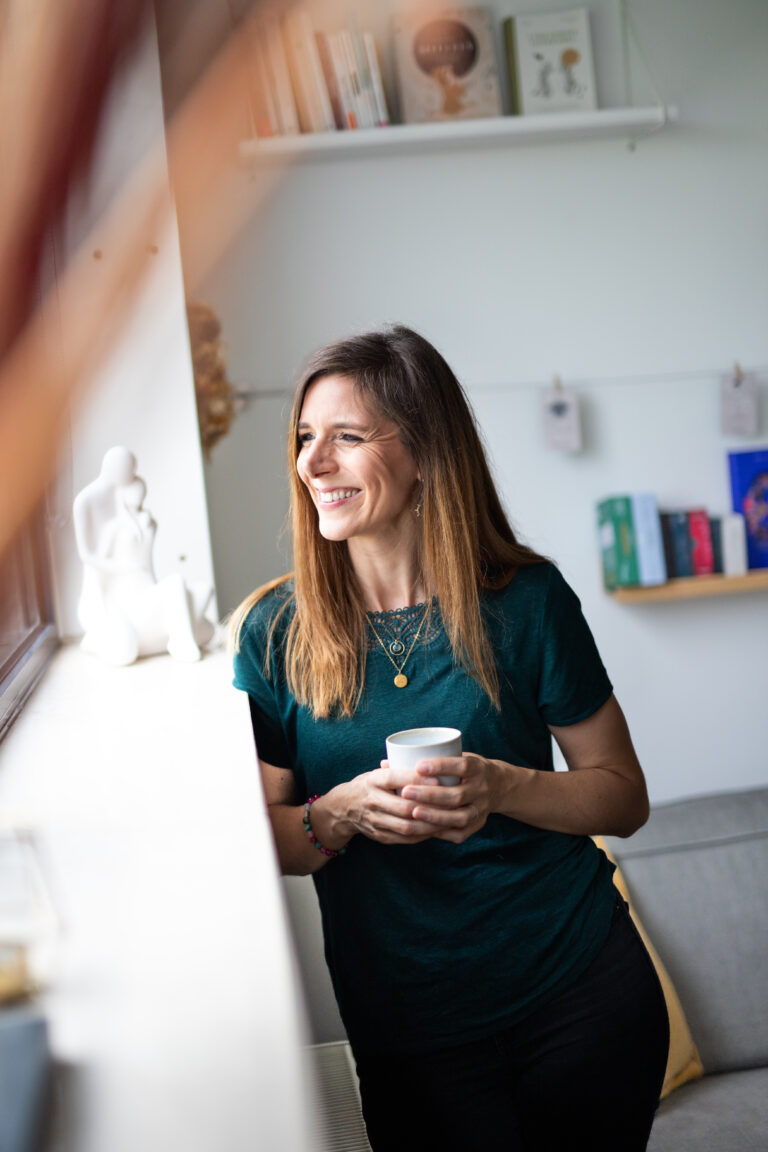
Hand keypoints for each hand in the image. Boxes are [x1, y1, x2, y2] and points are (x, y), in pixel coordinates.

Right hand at [331, 763, 443, 845]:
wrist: (343, 808)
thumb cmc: (370, 785)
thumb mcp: (378, 772)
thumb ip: (400, 769)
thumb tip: (432, 762)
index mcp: (373, 780)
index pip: (395, 779)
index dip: (417, 780)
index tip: (439, 780)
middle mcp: (372, 801)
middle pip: (404, 806)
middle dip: (430, 807)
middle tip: (452, 804)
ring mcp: (375, 821)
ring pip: (407, 826)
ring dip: (430, 825)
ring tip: (448, 819)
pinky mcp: (379, 836)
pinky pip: (405, 839)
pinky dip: (423, 835)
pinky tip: (437, 829)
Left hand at [398, 753, 512, 843]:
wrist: (499, 785)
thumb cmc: (466, 769)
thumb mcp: (456, 756)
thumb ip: (427, 759)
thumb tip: (385, 762)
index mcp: (478, 768)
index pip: (461, 766)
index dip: (441, 766)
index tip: (418, 766)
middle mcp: (482, 789)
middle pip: (456, 795)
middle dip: (429, 794)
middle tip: (405, 792)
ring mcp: (482, 809)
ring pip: (459, 817)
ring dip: (434, 816)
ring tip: (412, 812)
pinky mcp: (478, 824)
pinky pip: (460, 832)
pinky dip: (441, 831)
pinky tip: (424, 829)